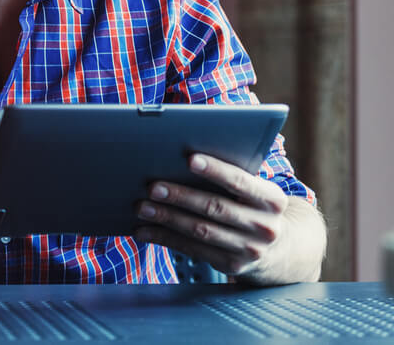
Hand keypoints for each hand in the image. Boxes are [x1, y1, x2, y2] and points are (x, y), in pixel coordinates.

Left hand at [134, 153, 289, 281]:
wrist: (282, 249)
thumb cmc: (254, 207)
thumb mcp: (257, 192)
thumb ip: (232, 178)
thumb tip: (181, 159)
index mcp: (272, 199)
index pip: (241, 182)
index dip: (215, 170)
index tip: (190, 159)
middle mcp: (264, 226)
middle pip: (215, 208)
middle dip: (180, 196)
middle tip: (152, 187)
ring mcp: (248, 249)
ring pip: (200, 231)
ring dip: (167, 218)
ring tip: (142, 207)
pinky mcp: (231, 266)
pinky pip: (192, 250)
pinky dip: (165, 238)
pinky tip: (145, 230)